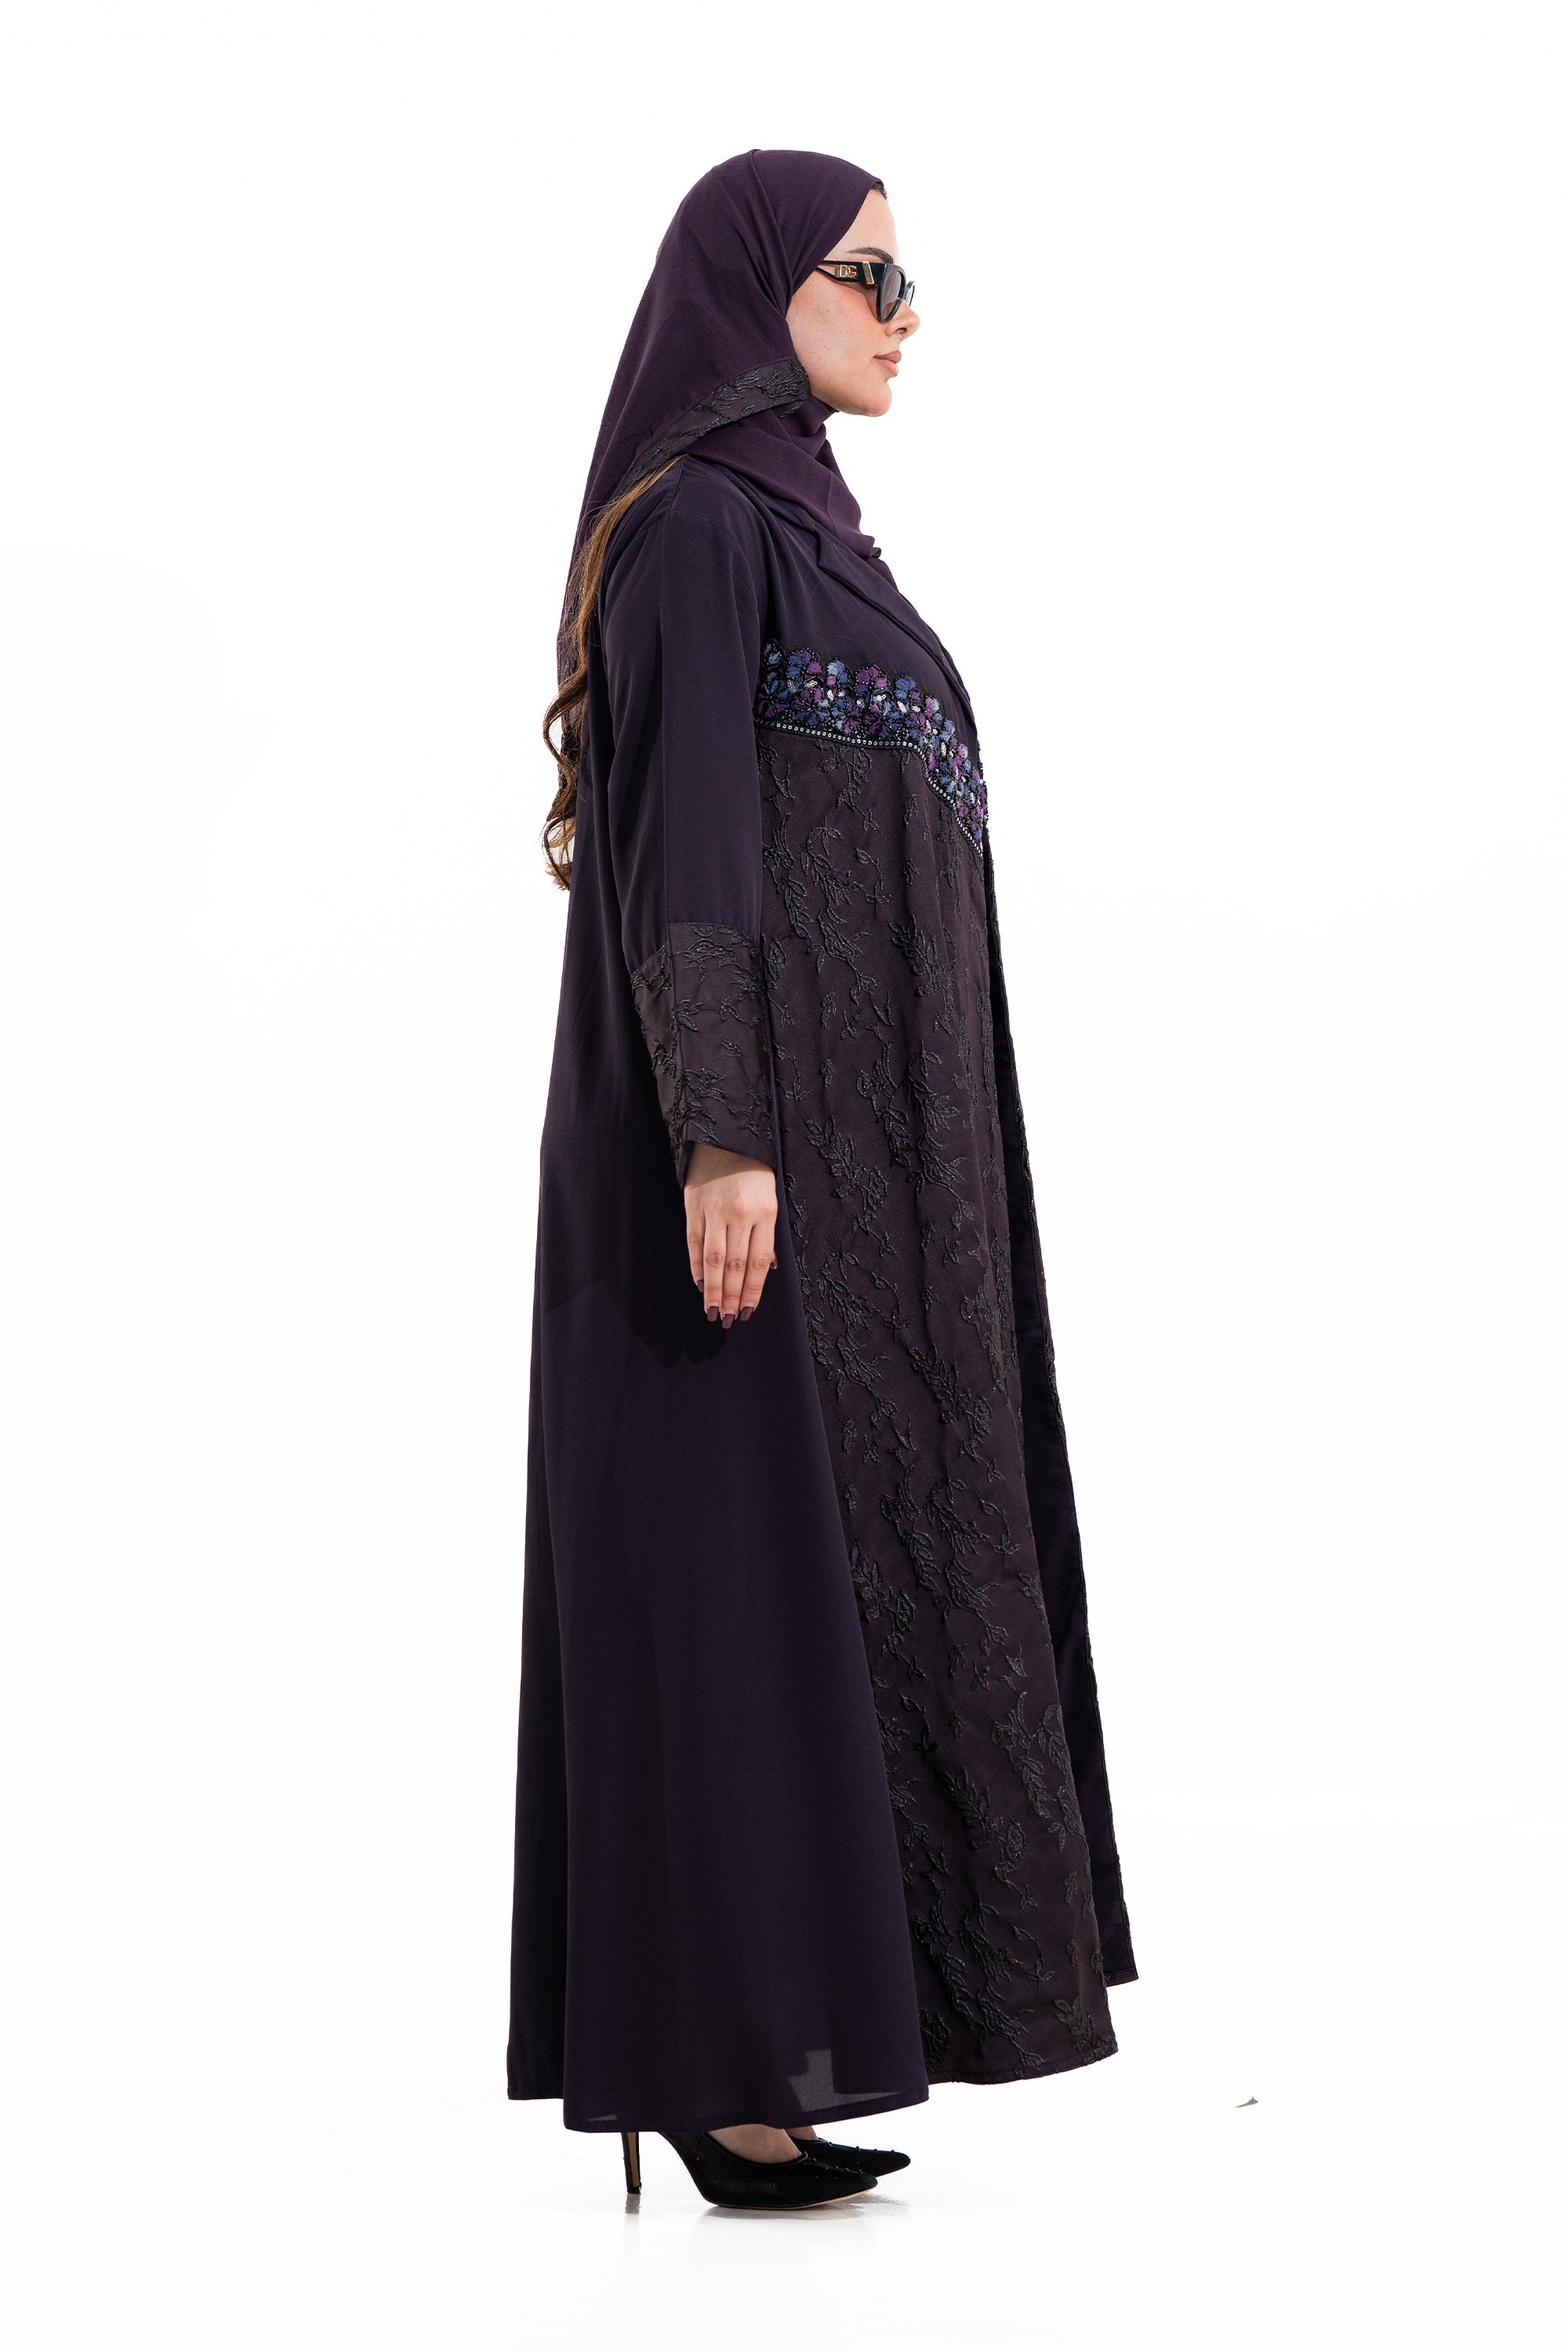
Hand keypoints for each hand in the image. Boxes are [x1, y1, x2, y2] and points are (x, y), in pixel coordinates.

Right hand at [684, 1145, 776, 1327]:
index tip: (748, 1312)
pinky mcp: (693, 1207)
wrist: (725, 1136)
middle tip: (728, 1320)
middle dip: (732, 1296)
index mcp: (765, 1213)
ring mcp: (714, 1211)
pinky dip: (695, 1267)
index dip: (753, 1290)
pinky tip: (699, 1285)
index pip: (758, 1262)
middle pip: (734, 1265)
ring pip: (712, 1259)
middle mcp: (739, 1214)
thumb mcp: (771, 1199)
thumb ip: (768, 1236)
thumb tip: (767, 1270)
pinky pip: (693, 1243)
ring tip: (713, 1311)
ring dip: (712, 1289)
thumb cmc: (754, 1171)